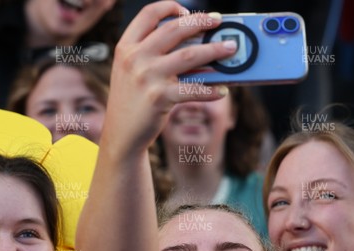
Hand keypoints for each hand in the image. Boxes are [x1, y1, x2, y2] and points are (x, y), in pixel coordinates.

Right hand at [103, 0, 236, 152]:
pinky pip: (193, 89)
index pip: (149, 14)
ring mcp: (147, 77)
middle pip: (174, 29)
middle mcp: (135, 58)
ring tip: (231, 48)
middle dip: (201, 21)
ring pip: (190, 55)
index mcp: (126, 47)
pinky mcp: (160, 98)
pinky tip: (222, 90)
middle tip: (219, 21)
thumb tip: (193, 44)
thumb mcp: (131, 73)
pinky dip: (211, 90)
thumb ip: (151, 55)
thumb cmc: (132, 104)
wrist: (121, 136)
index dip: (170, 7)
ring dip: (215, 50)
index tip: (187, 11)